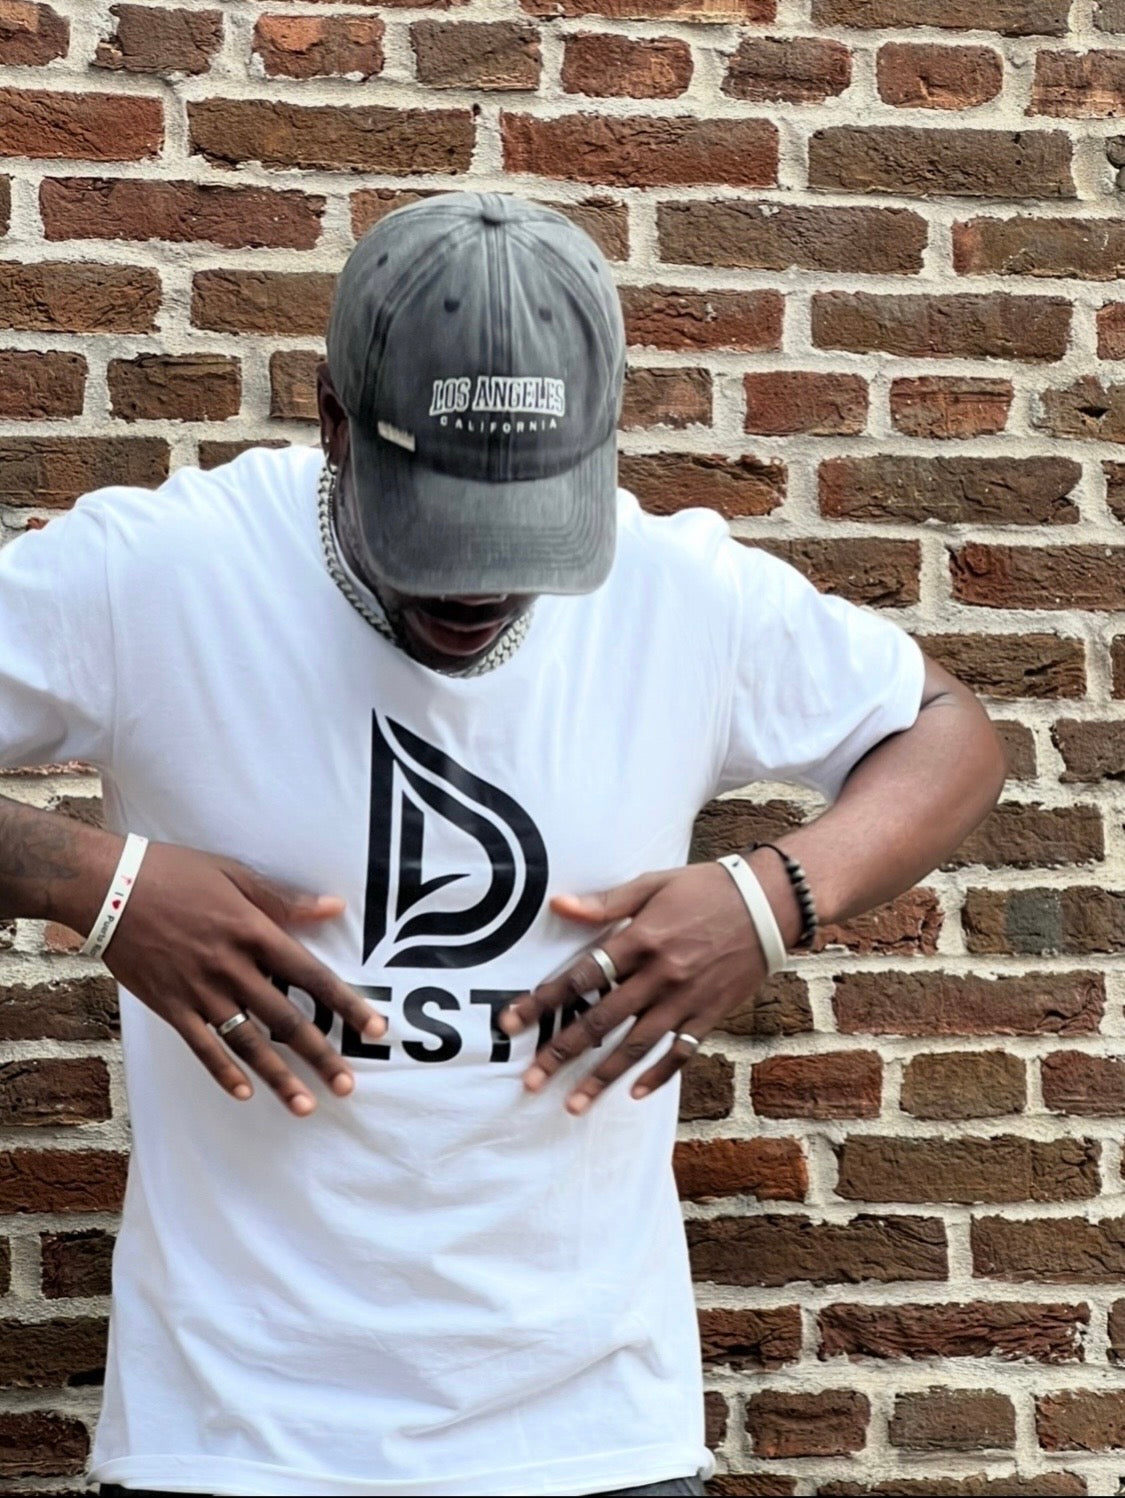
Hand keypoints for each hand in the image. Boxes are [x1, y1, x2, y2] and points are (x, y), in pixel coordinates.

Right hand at [90, 842, 384, 1115]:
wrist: (108, 886)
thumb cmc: (175, 873)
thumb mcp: (235, 875)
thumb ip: (284, 900)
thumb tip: (334, 907)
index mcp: (254, 931)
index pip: (312, 975)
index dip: (347, 1004)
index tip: (376, 1029)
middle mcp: (232, 967)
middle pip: (286, 1019)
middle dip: (320, 1056)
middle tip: (348, 1086)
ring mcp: (200, 990)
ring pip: (248, 1042)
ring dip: (278, 1077)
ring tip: (305, 1106)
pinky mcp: (170, 1005)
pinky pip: (201, 1047)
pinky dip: (222, 1072)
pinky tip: (244, 1094)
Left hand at [500, 863, 769, 1112]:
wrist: (770, 903)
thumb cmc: (706, 888)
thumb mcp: (653, 884)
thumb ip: (606, 902)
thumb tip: (559, 904)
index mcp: (641, 940)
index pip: (581, 976)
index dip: (543, 1001)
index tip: (511, 1024)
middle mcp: (660, 975)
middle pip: (602, 1021)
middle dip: (561, 1052)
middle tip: (529, 1081)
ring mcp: (687, 998)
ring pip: (637, 1046)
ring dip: (602, 1077)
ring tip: (572, 1103)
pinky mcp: (711, 1013)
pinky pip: (682, 1052)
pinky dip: (659, 1075)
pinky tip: (634, 1094)